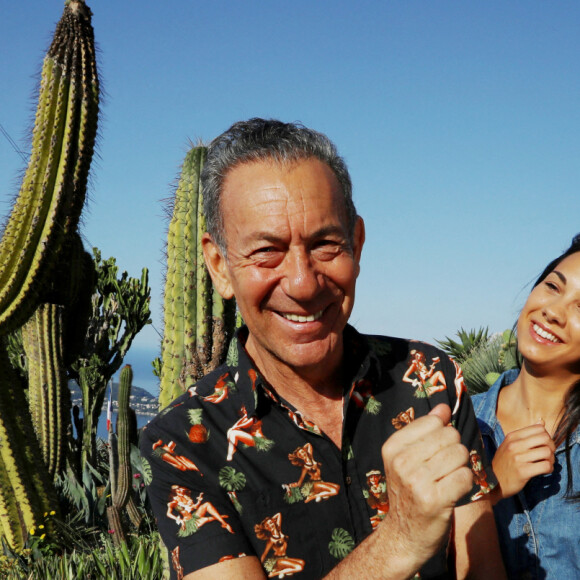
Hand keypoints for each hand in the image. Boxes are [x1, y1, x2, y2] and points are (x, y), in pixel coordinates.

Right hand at [380, 404, 472, 568]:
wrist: (404, 534)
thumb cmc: (410, 491)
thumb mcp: (408, 458)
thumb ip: (425, 431)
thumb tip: (443, 407)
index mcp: (392, 447)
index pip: (433, 422)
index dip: (442, 434)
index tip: (434, 451)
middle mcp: (401, 462)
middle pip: (450, 436)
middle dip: (454, 450)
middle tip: (443, 469)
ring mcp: (417, 481)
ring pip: (460, 454)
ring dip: (461, 467)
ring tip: (448, 480)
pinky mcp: (435, 500)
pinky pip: (465, 476)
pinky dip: (466, 484)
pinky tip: (453, 492)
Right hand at [492, 420, 554, 500]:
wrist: (493, 482)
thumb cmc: (504, 462)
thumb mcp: (510, 444)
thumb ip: (526, 434)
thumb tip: (541, 421)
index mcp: (512, 436)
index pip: (539, 428)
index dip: (546, 436)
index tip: (543, 444)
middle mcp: (514, 445)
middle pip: (545, 438)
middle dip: (551, 446)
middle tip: (548, 454)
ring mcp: (518, 458)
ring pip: (547, 452)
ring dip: (551, 459)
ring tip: (546, 463)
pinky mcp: (523, 471)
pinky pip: (545, 466)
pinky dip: (549, 468)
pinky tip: (544, 470)